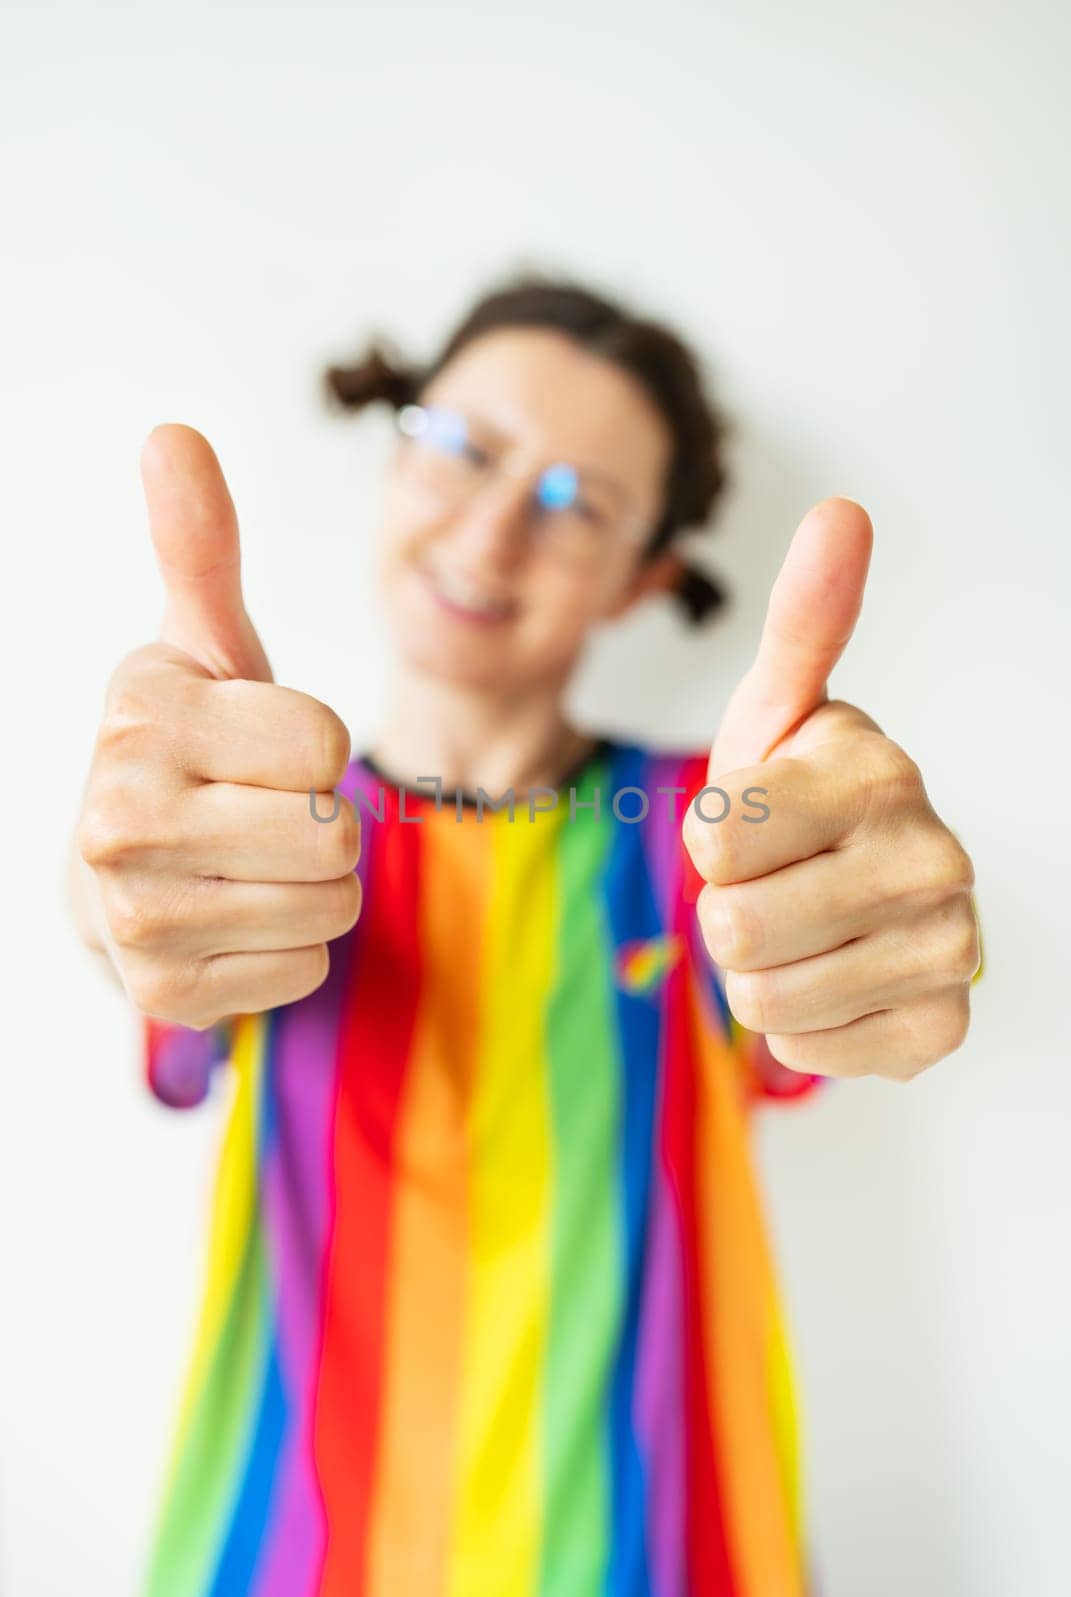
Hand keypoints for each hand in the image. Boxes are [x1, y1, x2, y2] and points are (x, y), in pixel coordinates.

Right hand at [75, 425, 361, 1029]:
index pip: (326, 743)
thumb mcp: (200, 643)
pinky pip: (306, 970)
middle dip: (323, 821)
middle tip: (261, 811)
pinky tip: (233, 918)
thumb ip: (202, 546)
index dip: (317, 745)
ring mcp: (134, 914)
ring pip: (331, 905)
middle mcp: (118, 815)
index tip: (260, 745)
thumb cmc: (189, 744)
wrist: (117, 864)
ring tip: (249, 862)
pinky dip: (290, 947)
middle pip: (333, 833)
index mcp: (140, 714)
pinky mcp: (163, 993)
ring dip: (314, 886)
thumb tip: (174, 432)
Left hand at [683, 499, 979, 1080]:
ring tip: (804, 928)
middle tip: (777, 883)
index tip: (750, 821)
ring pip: (764, 1002)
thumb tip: (842, 510)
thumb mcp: (778, 711)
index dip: (709, 841)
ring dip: (759, 973)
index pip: (716, 842)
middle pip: (735, 933)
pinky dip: (801, 1026)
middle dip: (731, 913)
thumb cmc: (799, 795)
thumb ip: (804, 621)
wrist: (862, 886)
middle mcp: (933, 858)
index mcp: (878, 772)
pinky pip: (807, 1053)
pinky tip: (837, 975)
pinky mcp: (940, 1027)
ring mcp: (947, 949)